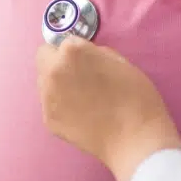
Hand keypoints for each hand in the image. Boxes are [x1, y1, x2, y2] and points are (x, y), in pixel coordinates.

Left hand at [36, 37, 180, 180]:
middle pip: (44, 58)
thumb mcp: (121, 62)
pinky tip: (82, 114)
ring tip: (82, 97)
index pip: (63, 41)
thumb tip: (85, 57)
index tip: (89, 61)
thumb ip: (96, 54)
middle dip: (59, 62)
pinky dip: (61, 105)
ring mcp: (47, 98)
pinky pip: (50, 103)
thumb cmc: (136, 97)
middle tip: (80, 76)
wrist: (135, 139)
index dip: (77, 51)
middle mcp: (53, 72)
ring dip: (58, 83)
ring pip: (44, 81)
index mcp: (72, 52)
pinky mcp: (48, 120)